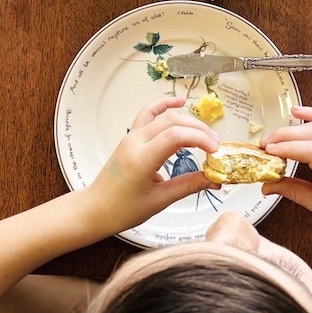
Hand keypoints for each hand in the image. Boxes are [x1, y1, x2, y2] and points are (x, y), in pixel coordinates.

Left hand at [81, 97, 219, 235]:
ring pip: (162, 116)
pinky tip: (180, 103)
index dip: (200, 139)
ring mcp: (131, 137)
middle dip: (198, 130)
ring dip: (186, 120)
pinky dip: (164, 105)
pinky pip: (148, 113)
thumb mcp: (160, 200)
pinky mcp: (131, 137)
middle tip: (215, 145)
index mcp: (141, 159)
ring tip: (205, 131)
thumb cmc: (123, 209)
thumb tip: (215, 178)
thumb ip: (189, 185)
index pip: (175, 136)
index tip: (215, 151)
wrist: (95, 209)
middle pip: (172, 122)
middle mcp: (135, 142)